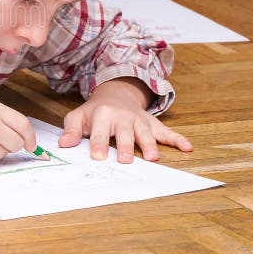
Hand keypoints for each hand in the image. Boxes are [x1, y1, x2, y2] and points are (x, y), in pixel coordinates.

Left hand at [59, 78, 191, 162]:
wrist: (116, 93)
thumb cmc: (95, 112)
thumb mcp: (78, 116)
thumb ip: (71, 130)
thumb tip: (64, 144)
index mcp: (103, 115)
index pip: (99, 133)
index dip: (97, 145)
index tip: (97, 157)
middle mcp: (123, 117)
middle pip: (124, 134)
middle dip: (125, 146)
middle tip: (125, 160)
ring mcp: (139, 120)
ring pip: (146, 133)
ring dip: (150, 144)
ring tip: (153, 158)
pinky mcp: (152, 123)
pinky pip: (166, 131)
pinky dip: (178, 139)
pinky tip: (188, 147)